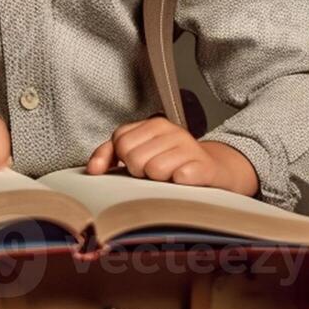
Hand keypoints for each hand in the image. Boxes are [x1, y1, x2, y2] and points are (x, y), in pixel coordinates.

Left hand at [85, 116, 258, 196]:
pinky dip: (179, 184)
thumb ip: (111, 154)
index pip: (120, 141)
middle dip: (140, 173)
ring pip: (154, 170)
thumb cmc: (171, 163)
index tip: (133, 165)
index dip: (123, 159)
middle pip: (134, 158)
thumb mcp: (142, 152)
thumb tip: (92, 170)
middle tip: (155, 173)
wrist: (215, 171)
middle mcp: (172, 131)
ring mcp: (189, 148)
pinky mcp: (205, 167)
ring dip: (159, 182)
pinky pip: (180, 177)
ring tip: (169, 179)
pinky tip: (183, 183)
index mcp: (154, 125)